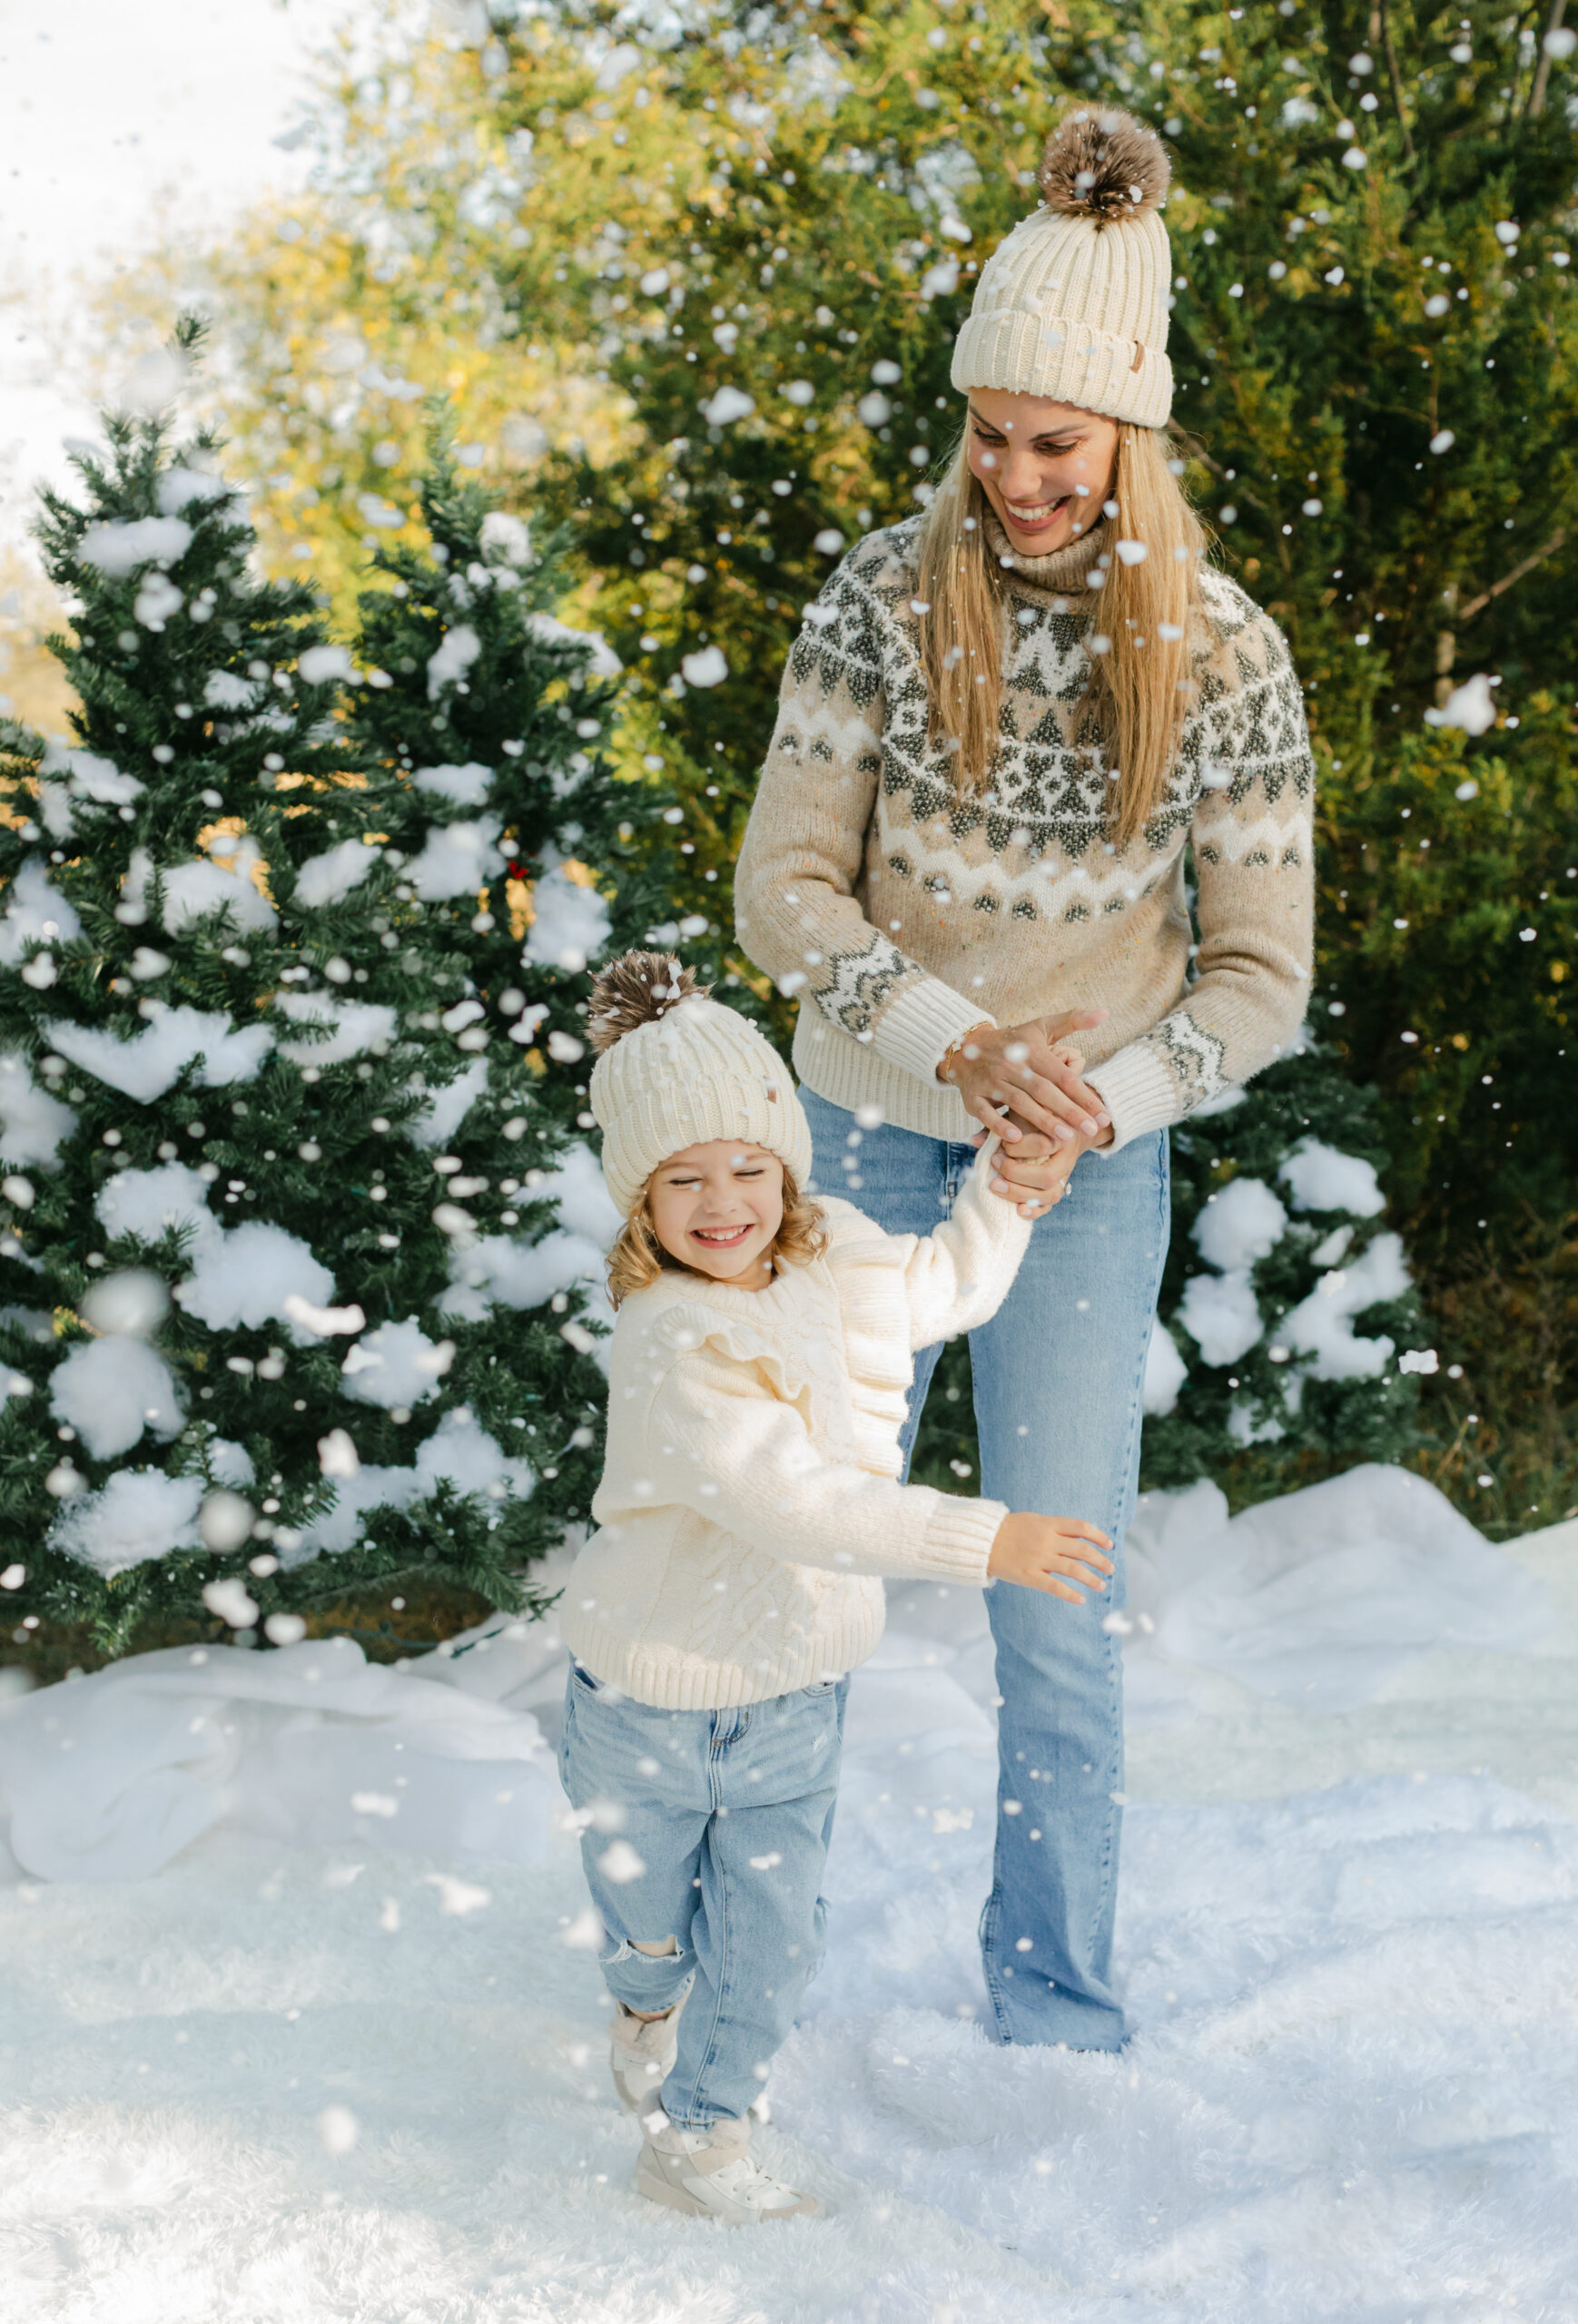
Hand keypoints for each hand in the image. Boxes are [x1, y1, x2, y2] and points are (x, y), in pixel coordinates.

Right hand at [941, 1011, 1112, 1148]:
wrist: (966, 1047)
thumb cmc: (1013, 1041)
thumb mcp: (1041, 1027)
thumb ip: (1073, 1020)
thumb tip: (1105, 1013)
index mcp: (1031, 1051)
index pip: (1062, 1076)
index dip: (1084, 1096)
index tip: (1104, 1116)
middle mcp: (1011, 1065)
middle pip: (1044, 1091)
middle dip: (1069, 1112)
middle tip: (1091, 1130)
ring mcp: (990, 1082)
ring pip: (1019, 1102)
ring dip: (1042, 1120)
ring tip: (1065, 1137)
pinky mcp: (972, 1097)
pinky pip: (985, 1113)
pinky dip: (999, 1124)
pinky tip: (1017, 1137)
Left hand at [977, 1123, 1094, 1214]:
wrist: (1061, 1126)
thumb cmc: (1036, 1117)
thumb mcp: (1020, 1114)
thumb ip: (1000, 1124)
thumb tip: (973, 1140)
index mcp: (1062, 1135)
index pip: (1044, 1145)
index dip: (1020, 1147)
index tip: (1002, 1143)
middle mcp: (1067, 1158)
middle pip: (1048, 1176)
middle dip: (1017, 1175)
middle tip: (994, 1164)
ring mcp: (1064, 1176)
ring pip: (1050, 1195)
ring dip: (1020, 1194)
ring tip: (995, 1187)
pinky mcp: (1057, 1188)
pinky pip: (1050, 1205)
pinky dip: (1034, 1210)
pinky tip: (1018, 1210)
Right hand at [987, 1511, 1114, 1602]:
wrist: (982, 1541)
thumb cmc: (1008, 1530)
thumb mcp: (1033, 1520)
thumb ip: (1054, 1527)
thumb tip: (1077, 1534)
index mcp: (1049, 1524)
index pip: (1082, 1528)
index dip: (1099, 1536)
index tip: (1109, 1545)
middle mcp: (1047, 1540)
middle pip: (1083, 1550)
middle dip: (1101, 1561)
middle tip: (1111, 1569)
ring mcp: (1039, 1559)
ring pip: (1074, 1570)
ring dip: (1092, 1579)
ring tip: (1102, 1586)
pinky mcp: (1030, 1576)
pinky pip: (1055, 1587)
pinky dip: (1071, 1595)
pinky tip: (1081, 1600)